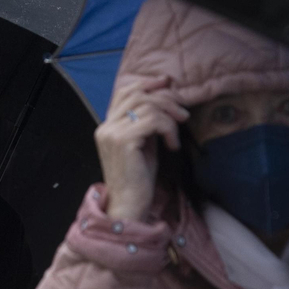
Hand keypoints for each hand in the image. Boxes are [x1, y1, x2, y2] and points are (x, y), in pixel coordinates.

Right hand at [96, 76, 188, 221]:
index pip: (124, 92)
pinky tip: (172, 146)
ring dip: (169, 116)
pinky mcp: (123, 141)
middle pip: (138, 94)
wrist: (129, 205)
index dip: (147, 83)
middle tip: (183, 114)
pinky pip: (153, 121)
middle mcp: (106, 126)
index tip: (168, 83)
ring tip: (177, 133)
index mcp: (107, 126)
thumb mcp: (144, 144)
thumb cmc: (139, 178)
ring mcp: (112, 133)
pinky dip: (168, 129)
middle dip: (165, 99)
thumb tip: (165, 100)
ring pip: (147, 105)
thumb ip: (147, 123)